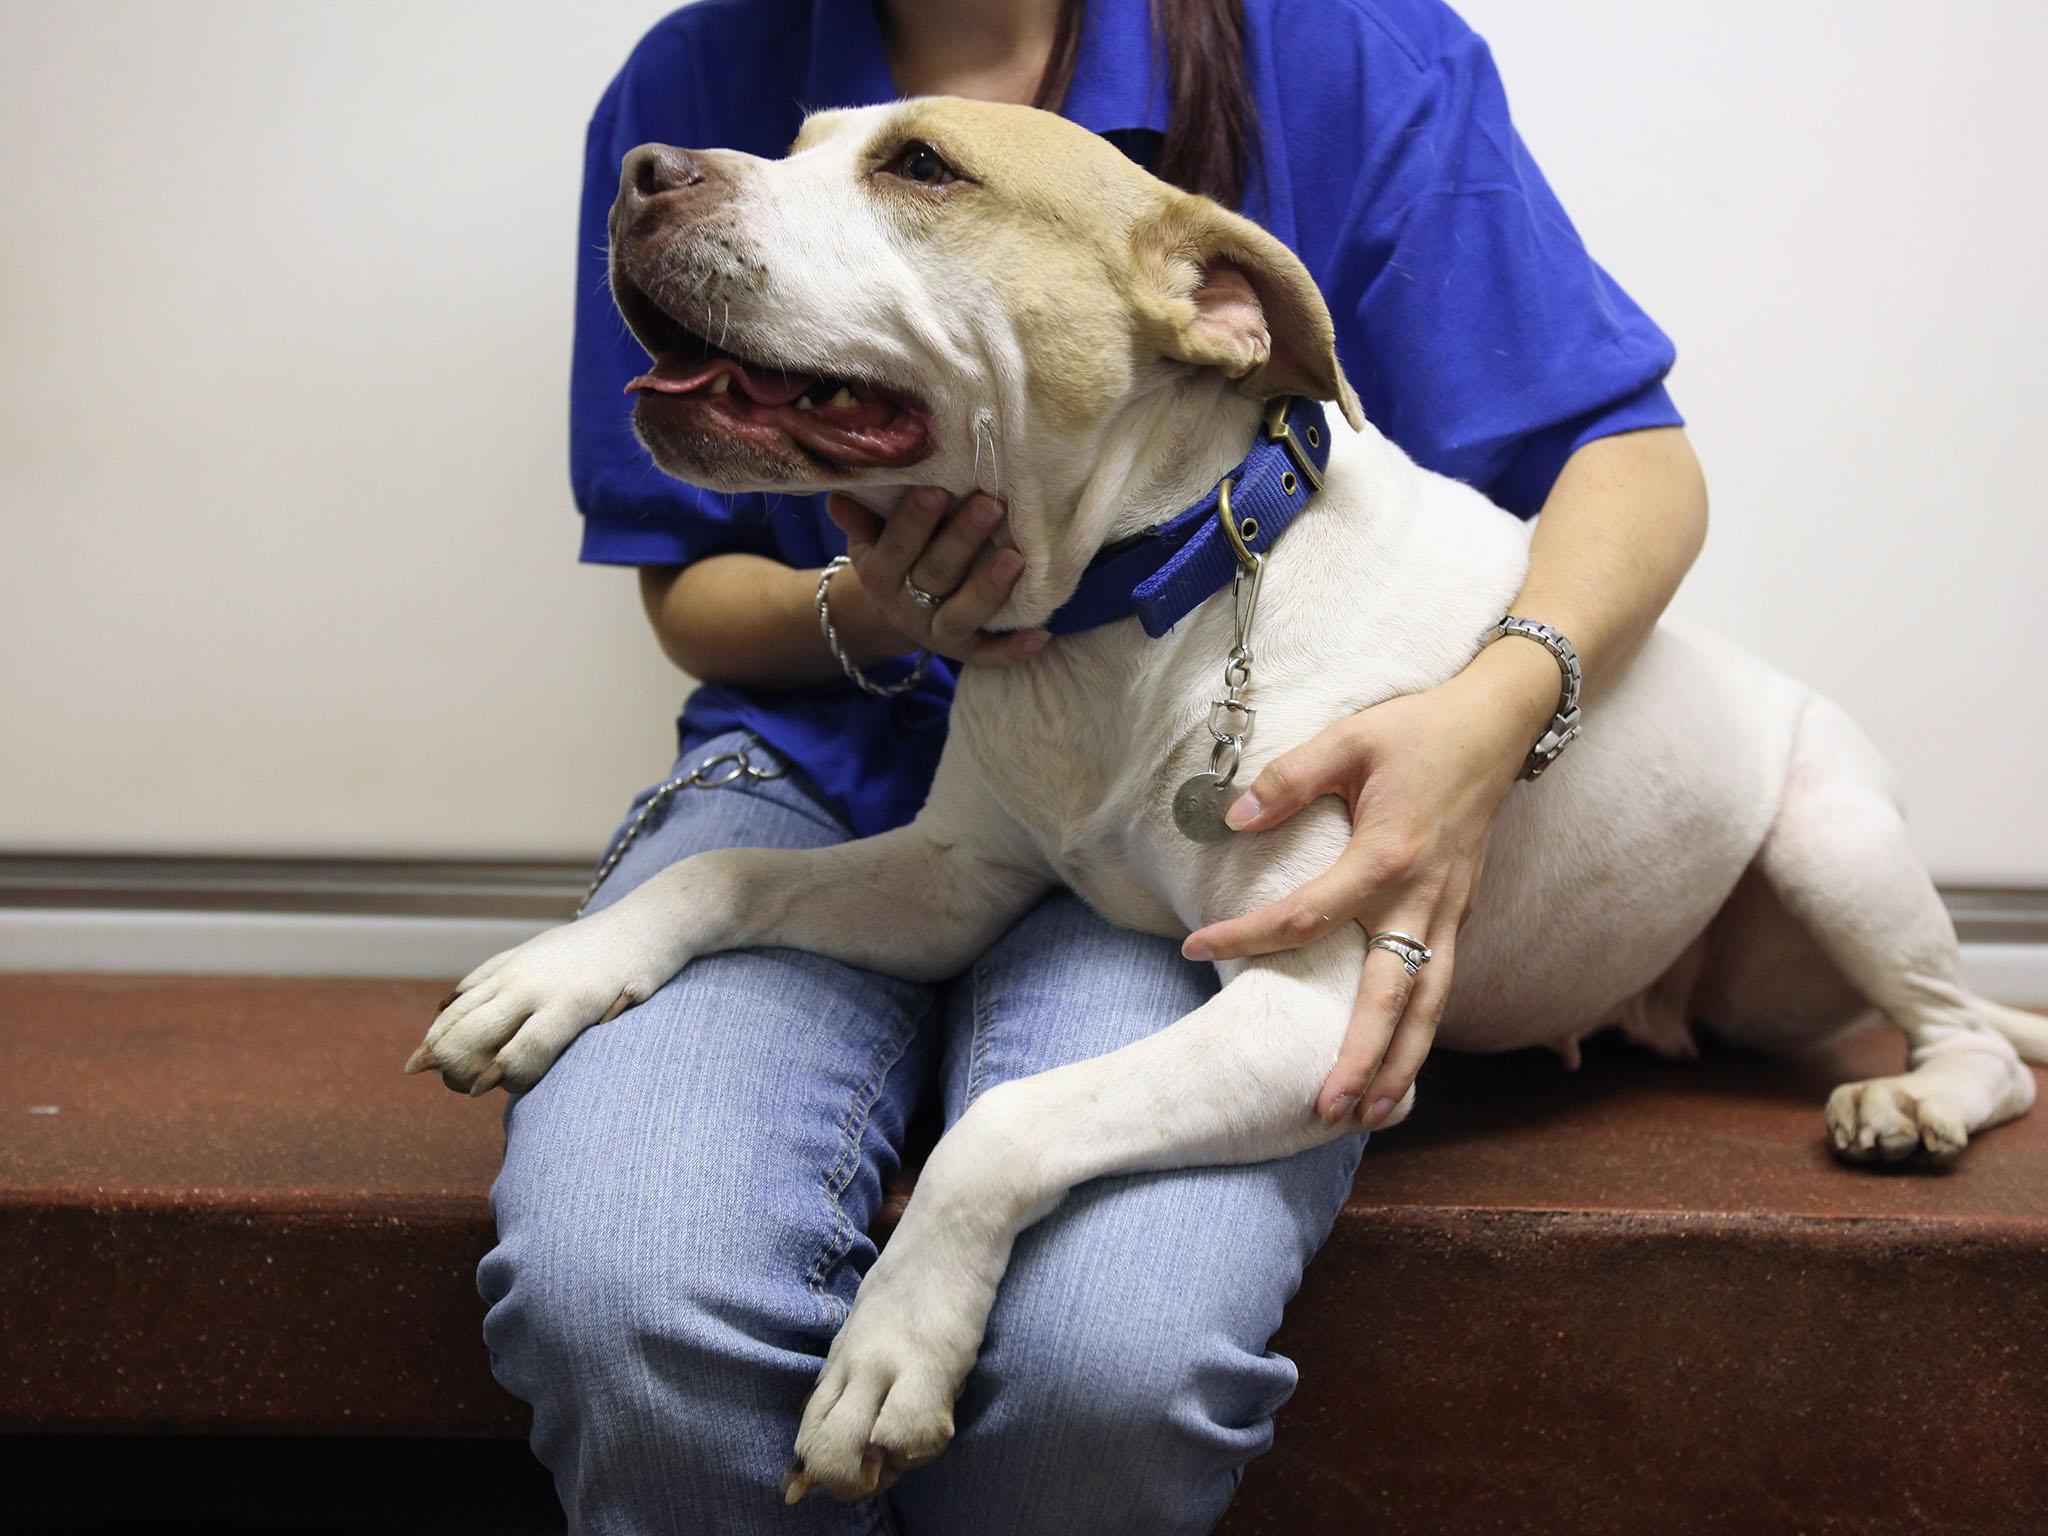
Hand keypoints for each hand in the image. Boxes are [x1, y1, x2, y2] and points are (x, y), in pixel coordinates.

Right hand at [826, 489, 1047, 666]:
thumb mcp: (869, 536)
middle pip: (935, 574)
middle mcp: (904, 606)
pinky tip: (1042, 634)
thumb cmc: (891, 552)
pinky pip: (987, 655)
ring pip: (960, 615)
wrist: (893, 607)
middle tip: (992, 504)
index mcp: (878, 573)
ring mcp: (934, 632)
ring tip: (1017, 559)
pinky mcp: (963, 652)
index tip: (937, 489)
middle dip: (963, 539)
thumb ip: (861, 516)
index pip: (896, 545)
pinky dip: (1012, 650)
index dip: (914, 520)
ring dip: (988, 590)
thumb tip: (838, 494)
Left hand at [1180, 645, 1558, 1126]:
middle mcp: (1424, 897)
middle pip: (1392, 996)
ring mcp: (1448, 912)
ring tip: (1364, 1115)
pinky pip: (1438, 987)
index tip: (1193, 947)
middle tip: (1323, 1106)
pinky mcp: (1458, 916)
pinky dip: (1418, 1036)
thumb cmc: (1417, 732)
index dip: (1249, 935)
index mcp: (1389, 855)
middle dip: (1361, 1057)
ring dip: (1398, 1066)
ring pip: (1427, 1007)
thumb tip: (1235, 818)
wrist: (1496, 726)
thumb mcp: (1348, 739)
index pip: (1309, 914)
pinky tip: (1392, 1071)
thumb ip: (1290, 778)